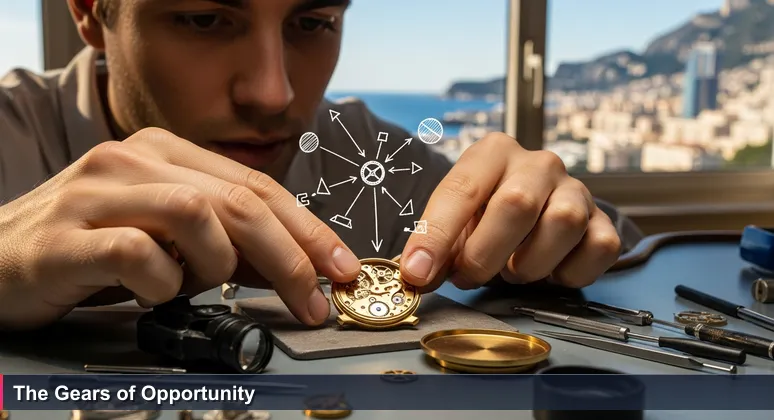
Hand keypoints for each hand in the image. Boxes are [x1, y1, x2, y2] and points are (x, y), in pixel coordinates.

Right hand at [0, 128, 360, 329]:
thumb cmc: (90, 246)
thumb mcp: (166, 234)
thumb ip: (223, 239)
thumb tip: (289, 264)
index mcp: (166, 151)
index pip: (258, 185)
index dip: (308, 229)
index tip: (340, 267)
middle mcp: (135, 158)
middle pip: (239, 201)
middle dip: (288, 256)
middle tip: (310, 301)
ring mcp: (98, 191)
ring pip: (197, 217)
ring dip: (214, 265)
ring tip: (192, 283)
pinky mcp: (68, 233)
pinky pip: (140, 256)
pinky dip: (161, 283)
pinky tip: (149, 291)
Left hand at [399, 133, 620, 291]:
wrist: (533, 214)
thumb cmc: (484, 217)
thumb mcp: (453, 221)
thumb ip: (434, 243)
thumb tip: (417, 273)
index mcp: (493, 153)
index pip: (462, 189)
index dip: (437, 235)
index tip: (418, 272)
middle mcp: (538, 164)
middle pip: (517, 204)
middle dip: (485, 254)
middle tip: (468, 276)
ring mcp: (576, 189)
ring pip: (563, 224)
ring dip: (529, 264)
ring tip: (512, 271)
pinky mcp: (603, 220)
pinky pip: (599, 248)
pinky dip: (570, 273)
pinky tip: (549, 272)